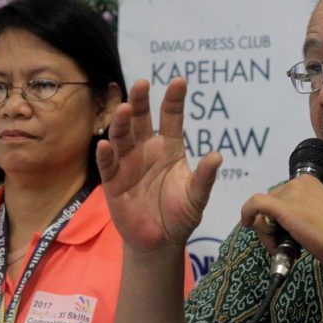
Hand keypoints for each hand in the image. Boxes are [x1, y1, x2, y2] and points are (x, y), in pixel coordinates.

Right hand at [96, 78, 221, 251]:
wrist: (160, 241)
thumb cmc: (180, 214)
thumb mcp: (196, 197)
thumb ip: (204, 178)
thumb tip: (217, 156)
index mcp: (169, 148)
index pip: (171, 119)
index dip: (174, 100)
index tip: (179, 81)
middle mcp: (146, 150)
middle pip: (141, 120)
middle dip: (140, 101)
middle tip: (143, 83)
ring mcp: (127, 164)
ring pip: (122, 137)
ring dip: (122, 122)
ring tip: (125, 109)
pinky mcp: (113, 181)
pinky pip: (107, 164)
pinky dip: (106, 154)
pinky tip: (105, 144)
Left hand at [240, 175, 322, 273]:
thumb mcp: (318, 217)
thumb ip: (300, 214)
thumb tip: (277, 225)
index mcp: (308, 182)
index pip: (279, 198)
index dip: (276, 220)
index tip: (286, 238)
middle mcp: (298, 182)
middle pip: (268, 204)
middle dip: (271, 227)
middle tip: (285, 247)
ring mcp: (291, 193)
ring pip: (261, 211)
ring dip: (267, 232)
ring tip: (287, 249)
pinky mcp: (284, 207)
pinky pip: (254, 206)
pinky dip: (247, 214)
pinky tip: (246, 224)